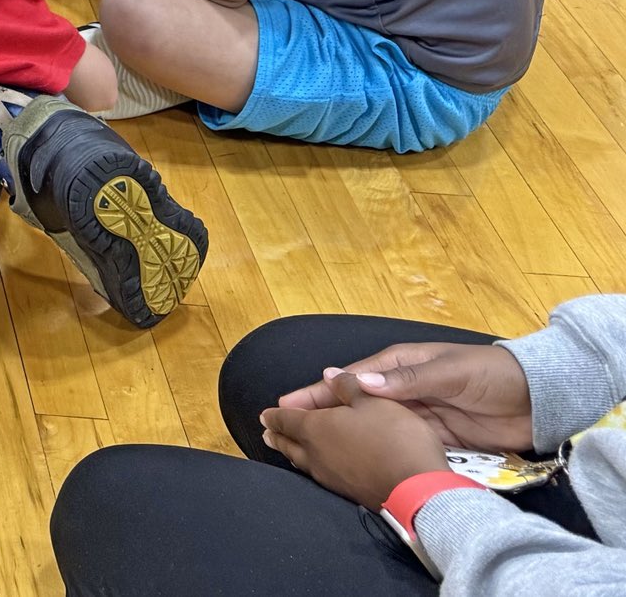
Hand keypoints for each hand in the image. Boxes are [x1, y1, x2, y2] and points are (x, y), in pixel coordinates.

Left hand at [261, 373, 455, 511]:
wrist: (418, 490)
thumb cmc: (395, 439)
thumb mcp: (374, 402)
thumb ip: (349, 386)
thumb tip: (330, 375)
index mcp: (316, 428)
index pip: (287, 419)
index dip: (275, 415)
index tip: (264, 415)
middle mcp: (316, 454)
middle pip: (289, 443)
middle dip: (278, 436)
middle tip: (267, 433)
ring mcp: (331, 478)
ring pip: (303, 462)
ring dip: (292, 452)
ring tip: (287, 449)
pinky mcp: (349, 493)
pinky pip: (320, 476)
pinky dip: (312, 467)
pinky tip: (319, 470)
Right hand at [277, 343, 534, 455]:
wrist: (538, 399)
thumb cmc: (489, 374)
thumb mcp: (448, 371)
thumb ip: (405, 379)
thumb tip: (355, 380)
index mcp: (400, 365)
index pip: (350, 379)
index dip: (318, 392)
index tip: (288, 404)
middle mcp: (402, 389)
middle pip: (354, 404)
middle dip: (322, 414)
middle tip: (285, 429)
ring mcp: (417, 414)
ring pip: (371, 425)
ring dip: (344, 433)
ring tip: (312, 449)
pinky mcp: (434, 437)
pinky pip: (397, 442)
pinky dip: (374, 448)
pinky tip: (355, 459)